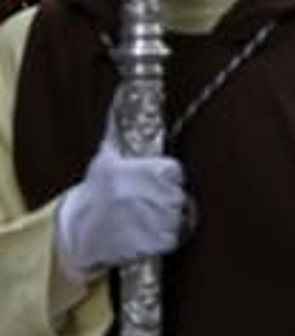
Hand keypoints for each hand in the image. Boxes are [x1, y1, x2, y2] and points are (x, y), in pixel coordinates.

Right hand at [56, 112, 186, 285]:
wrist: (76, 233)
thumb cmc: (96, 192)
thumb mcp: (106, 158)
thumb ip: (118, 127)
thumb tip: (122, 92)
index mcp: (131, 172)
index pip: (174, 172)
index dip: (168, 177)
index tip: (157, 181)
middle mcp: (138, 196)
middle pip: (177, 195)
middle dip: (167, 198)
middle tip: (150, 201)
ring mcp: (143, 221)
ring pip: (175, 217)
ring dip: (166, 219)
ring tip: (145, 217)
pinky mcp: (146, 244)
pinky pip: (170, 238)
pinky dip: (163, 238)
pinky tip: (144, 233)